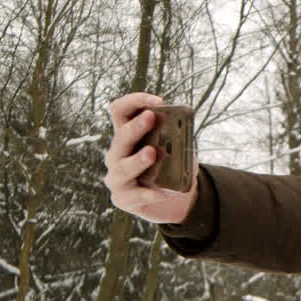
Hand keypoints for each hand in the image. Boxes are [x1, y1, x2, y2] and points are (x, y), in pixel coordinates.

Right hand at [103, 92, 197, 223]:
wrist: (171, 200)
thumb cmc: (169, 168)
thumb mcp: (174, 149)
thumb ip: (175, 138)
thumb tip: (184, 127)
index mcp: (127, 135)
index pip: (120, 111)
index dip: (135, 101)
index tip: (159, 101)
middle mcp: (117, 153)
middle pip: (121, 137)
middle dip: (136, 126)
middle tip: (151, 118)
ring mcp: (117, 176)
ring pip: (124, 167)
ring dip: (138, 159)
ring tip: (153, 153)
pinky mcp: (123, 198)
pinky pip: (139, 194)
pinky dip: (156, 193)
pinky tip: (170, 192)